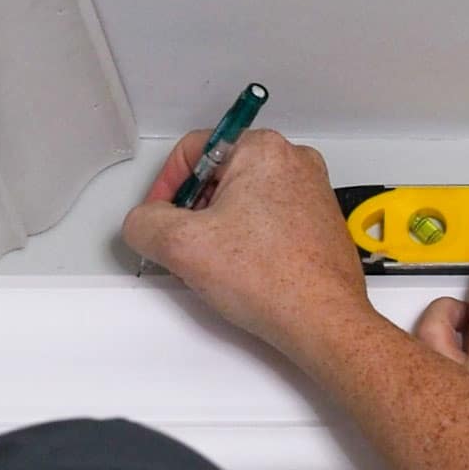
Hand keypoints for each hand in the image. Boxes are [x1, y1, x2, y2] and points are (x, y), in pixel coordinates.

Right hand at [122, 130, 368, 346]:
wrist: (323, 320)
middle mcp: (294, 162)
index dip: (165, 187)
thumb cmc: (270, 279)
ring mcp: (312, 193)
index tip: (160, 220)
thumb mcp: (181, 245)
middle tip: (188, 247)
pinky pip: (270, 222)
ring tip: (219, 265)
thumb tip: (145, 223)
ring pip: (244, 201)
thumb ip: (145, 223)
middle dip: (195, 212)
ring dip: (221, 230)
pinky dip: (250, 242)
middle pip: (219, 176)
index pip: (192, 151)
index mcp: (263, 149)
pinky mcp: (320, 224)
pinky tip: (245, 272)